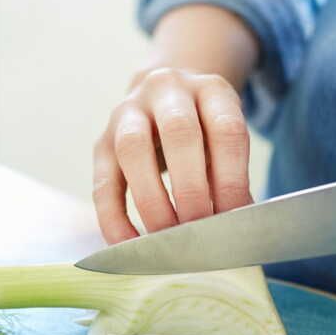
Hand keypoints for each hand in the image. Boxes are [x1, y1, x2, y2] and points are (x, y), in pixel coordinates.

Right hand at [92, 68, 252, 242]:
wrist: (164, 99)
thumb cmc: (204, 132)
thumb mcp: (225, 140)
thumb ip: (230, 175)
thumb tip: (232, 225)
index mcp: (211, 89)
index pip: (226, 130)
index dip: (232, 179)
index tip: (234, 219)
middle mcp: (167, 90)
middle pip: (179, 132)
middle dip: (192, 188)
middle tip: (200, 230)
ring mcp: (128, 111)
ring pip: (133, 149)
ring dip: (152, 201)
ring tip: (167, 238)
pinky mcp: (101, 141)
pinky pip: (103, 181)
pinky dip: (114, 217)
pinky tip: (129, 245)